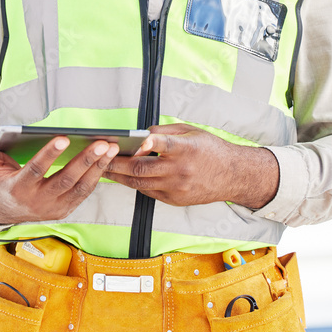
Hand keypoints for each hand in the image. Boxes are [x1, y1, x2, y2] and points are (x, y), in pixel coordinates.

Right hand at [0, 126, 118, 224]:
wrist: (3, 210)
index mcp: (18, 188)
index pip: (36, 170)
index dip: (49, 154)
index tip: (63, 138)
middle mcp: (37, 201)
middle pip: (65, 180)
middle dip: (85, 161)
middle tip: (102, 143)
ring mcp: (52, 208)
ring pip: (79, 188)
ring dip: (97, 168)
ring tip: (111, 149)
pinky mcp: (63, 210)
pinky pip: (83, 194)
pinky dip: (96, 177)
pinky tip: (106, 161)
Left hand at [104, 124, 278, 209]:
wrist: (233, 176)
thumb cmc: (210, 149)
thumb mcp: (191, 131)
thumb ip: (164, 132)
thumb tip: (139, 134)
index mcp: (186, 149)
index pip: (164, 144)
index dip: (147, 143)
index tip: (133, 140)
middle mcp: (180, 170)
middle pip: (141, 169)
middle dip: (115, 163)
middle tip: (97, 156)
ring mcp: (177, 188)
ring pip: (139, 183)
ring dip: (118, 176)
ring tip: (102, 167)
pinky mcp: (174, 200)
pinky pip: (147, 191)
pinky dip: (133, 183)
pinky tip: (121, 176)